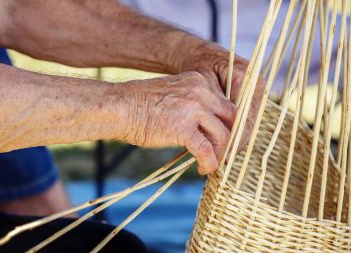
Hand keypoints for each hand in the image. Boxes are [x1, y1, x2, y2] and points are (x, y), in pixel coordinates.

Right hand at [116, 72, 236, 174]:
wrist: (119, 107)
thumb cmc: (140, 105)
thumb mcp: (173, 96)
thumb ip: (193, 106)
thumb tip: (205, 128)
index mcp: (199, 82)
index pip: (227, 104)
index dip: (230, 124)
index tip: (225, 139)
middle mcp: (200, 92)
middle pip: (232, 117)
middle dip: (233, 138)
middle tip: (227, 153)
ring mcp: (193, 109)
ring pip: (224, 135)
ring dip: (222, 153)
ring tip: (214, 163)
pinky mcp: (183, 128)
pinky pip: (207, 150)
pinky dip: (209, 163)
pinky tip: (203, 169)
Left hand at [172, 39, 265, 152]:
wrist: (200, 54)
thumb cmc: (198, 65)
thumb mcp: (201, 83)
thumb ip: (212, 103)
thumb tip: (220, 130)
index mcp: (246, 75)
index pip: (244, 113)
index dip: (235, 135)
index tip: (224, 153)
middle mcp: (256, 84)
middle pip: (249, 121)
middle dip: (236, 142)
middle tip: (223, 160)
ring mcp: (255, 92)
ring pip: (248, 123)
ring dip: (236, 140)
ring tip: (223, 158)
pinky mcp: (249, 99)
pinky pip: (244, 120)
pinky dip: (234, 133)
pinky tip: (224, 146)